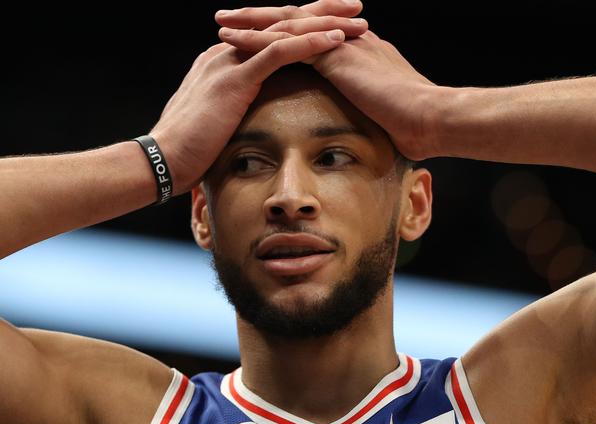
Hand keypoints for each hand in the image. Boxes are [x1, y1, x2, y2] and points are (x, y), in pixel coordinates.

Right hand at [148, 30, 351, 194]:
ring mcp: (231, 62)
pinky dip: (310, 44)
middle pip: (284, 24)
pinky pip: (279, 53)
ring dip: (325, 25)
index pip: (273, 36)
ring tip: (358, 20)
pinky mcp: (235, 79)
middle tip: (357, 9)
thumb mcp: (218, 121)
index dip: (307, 29)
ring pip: (286, 32)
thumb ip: (235, 109)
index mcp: (227, 61)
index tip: (338, 27)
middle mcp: (229, 52)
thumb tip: (251, 118)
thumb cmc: (189, 150)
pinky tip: (336, 40)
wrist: (162, 160)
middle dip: (323, 14)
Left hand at [216, 4, 438, 160]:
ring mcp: (341, 43)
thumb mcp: (383, 110)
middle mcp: (347, 39)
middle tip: (231, 17)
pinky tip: (233, 39)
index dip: (287, 34)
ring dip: (252, 22)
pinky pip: (287, 42)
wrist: (429, 118)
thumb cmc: (412, 125)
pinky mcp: (334, 53)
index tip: (262, 36)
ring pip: (287, 24)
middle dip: (263, 18)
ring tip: (222, 21)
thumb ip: (367, 106)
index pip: (314, 37)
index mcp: (356, 51)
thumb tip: (363, 122)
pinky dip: (257, 40)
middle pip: (296, 20)